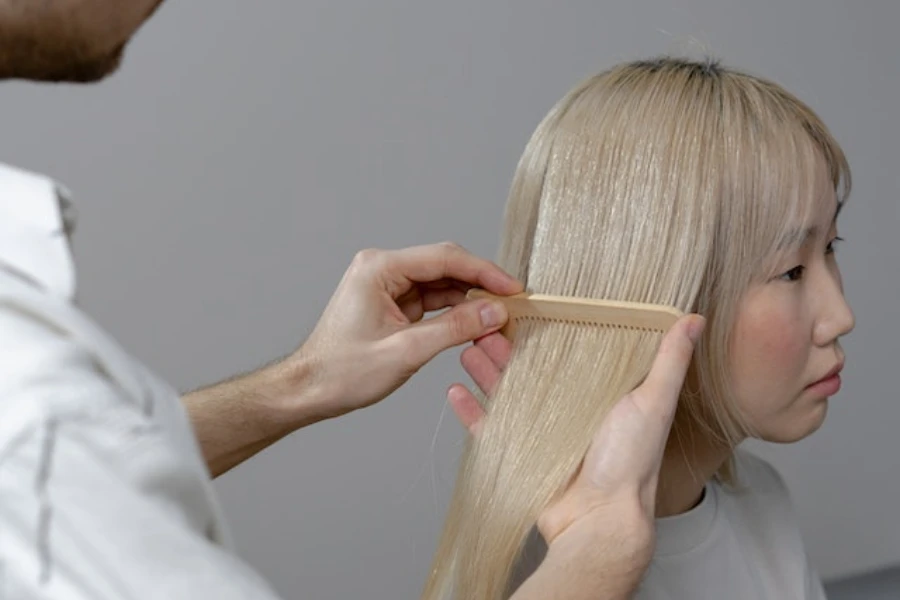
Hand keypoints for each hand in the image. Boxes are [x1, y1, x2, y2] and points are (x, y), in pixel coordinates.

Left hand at [295, 242, 522, 419]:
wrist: (309, 390)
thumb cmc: (342, 372)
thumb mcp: (405, 352)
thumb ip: (453, 328)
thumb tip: (494, 312)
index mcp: (379, 268)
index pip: (445, 258)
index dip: (485, 272)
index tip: (513, 288)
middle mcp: (382, 268)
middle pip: (445, 266)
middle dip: (481, 284)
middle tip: (513, 304)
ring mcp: (387, 284)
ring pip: (442, 283)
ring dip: (470, 299)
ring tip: (499, 317)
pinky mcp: (392, 302)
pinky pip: (432, 299)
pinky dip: (454, 311)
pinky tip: (476, 322)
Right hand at [449, 315, 704, 585]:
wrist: (599, 520)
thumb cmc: (630, 465)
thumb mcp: (653, 402)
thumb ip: (670, 361)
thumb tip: (693, 321)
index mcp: (598, 395)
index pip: (568, 352)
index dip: (546, 330)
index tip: (527, 308)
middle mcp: (569, 411)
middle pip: (530, 370)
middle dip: (507, 347)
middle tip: (486, 325)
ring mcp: (542, 434)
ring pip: (506, 394)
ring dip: (486, 371)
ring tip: (468, 348)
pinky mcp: (520, 457)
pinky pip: (488, 429)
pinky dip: (471, 411)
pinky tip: (456, 391)